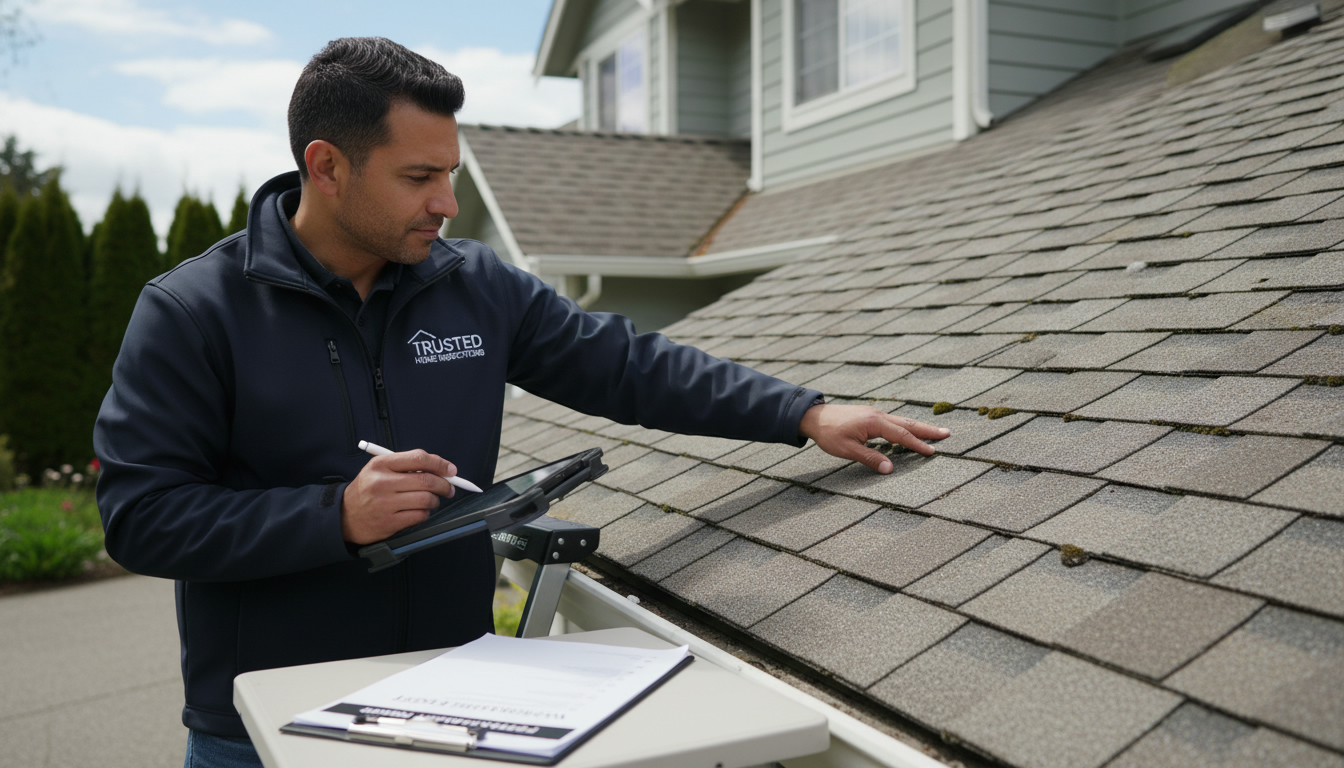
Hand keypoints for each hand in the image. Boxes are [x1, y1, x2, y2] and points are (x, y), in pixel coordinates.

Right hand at [341, 449, 457, 543]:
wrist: (345, 515)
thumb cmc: (368, 489)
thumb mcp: (380, 469)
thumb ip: (407, 465)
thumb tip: (442, 468)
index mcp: (381, 464)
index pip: (419, 459)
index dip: (440, 464)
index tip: (451, 470)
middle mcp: (382, 482)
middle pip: (427, 480)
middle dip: (445, 485)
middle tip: (449, 488)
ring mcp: (385, 504)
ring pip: (426, 499)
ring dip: (435, 500)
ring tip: (431, 500)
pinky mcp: (389, 522)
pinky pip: (420, 516)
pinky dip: (425, 513)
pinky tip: (419, 511)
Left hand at [799, 404, 950, 473]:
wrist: (813, 416)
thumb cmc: (828, 433)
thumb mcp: (847, 450)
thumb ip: (870, 458)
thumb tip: (890, 469)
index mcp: (874, 422)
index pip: (901, 435)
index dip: (917, 444)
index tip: (933, 451)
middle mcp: (877, 415)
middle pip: (907, 423)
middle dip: (927, 429)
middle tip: (947, 433)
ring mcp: (874, 414)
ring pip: (901, 421)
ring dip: (918, 427)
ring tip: (935, 432)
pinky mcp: (869, 416)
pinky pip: (892, 422)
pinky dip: (905, 426)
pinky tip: (909, 431)